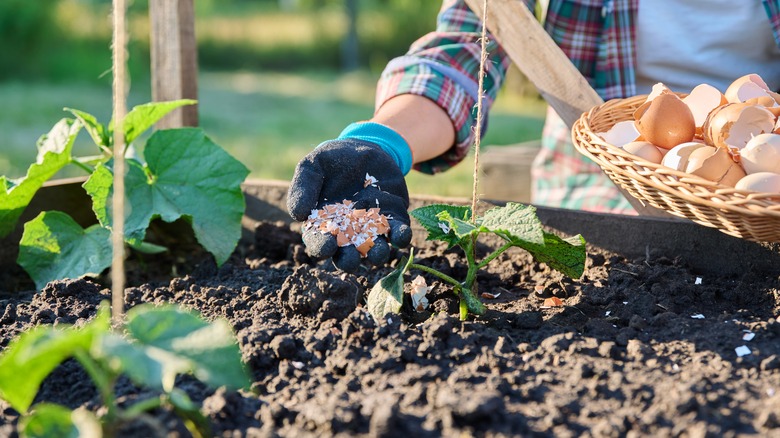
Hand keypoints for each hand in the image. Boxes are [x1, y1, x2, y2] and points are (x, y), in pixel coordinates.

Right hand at [287, 138, 412, 271]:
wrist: (363, 147)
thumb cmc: (332, 160)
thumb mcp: (312, 166)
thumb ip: (302, 187)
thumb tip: (299, 214)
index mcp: (323, 224)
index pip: (319, 242)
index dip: (321, 247)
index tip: (327, 245)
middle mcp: (348, 232)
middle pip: (347, 255)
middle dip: (350, 260)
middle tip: (352, 258)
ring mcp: (372, 228)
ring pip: (375, 249)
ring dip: (377, 254)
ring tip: (378, 251)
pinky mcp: (393, 218)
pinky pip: (398, 233)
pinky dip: (401, 237)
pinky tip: (401, 235)